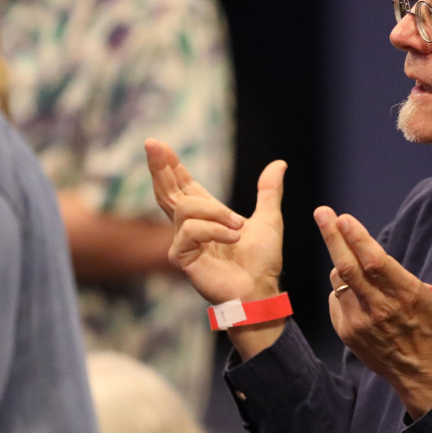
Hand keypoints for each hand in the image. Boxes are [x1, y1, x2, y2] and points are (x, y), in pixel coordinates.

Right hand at [145, 138, 283, 304]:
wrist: (261, 289)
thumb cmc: (262, 261)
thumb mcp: (269, 218)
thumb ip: (268, 191)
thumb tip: (280, 163)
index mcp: (206, 216)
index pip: (183, 185)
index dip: (171, 166)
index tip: (159, 144)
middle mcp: (190, 227)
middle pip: (167, 191)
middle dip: (159, 167)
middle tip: (152, 143)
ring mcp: (183, 242)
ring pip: (187, 208)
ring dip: (217, 212)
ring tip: (239, 227)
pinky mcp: (181, 257)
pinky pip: (192, 230)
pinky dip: (215, 230)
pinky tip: (233, 239)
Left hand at [315, 207, 431, 417]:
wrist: (423, 374)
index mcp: (406, 294)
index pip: (375, 261)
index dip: (358, 238)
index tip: (344, 218)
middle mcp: (380, 308)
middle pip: (348, 267)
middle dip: (332, 237)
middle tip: (322, 213)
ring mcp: (360, 322)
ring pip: (339, 281)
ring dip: (339, 260)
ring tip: (345, 250)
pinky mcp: (348, 332)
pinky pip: (335, 299)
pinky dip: (340, 286)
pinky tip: (354, 287)